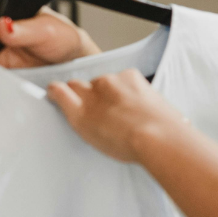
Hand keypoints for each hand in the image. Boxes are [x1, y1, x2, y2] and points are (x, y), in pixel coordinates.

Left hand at [47, 70, 187, 163]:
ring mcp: (94, 95)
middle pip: (94, 83)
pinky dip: (54, 93)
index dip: (112, 93)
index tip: (114, 102)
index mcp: (132, 78)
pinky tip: (50, 95)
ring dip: (77, 97)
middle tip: (98, 110)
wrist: (157, 138)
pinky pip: (60, 94)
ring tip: (75, 106)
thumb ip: (152, 109)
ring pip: (77, 87)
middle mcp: (110, 81)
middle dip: (94, 94)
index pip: (116, 80)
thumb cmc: (167, 129)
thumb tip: (162, 118)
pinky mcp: (80, 111)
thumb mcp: (165, 111)